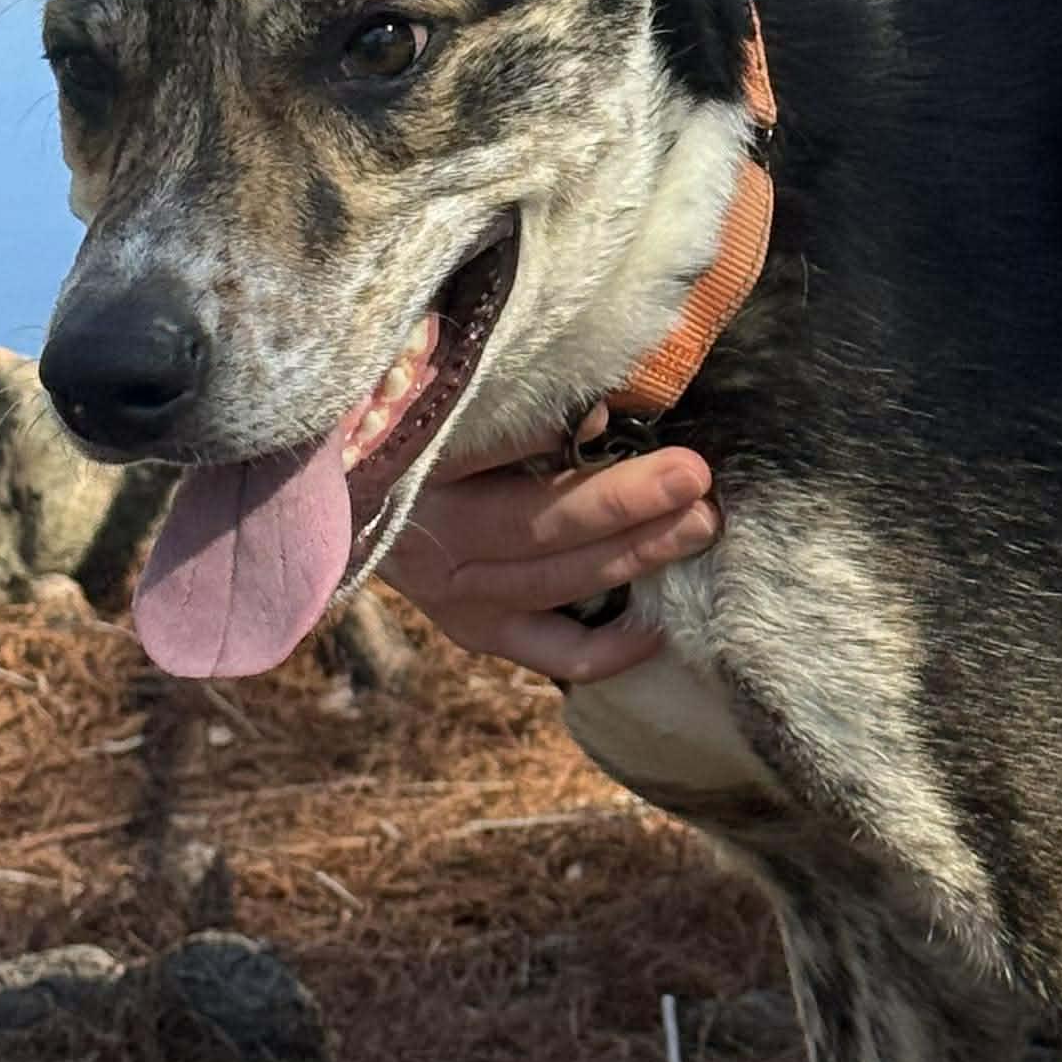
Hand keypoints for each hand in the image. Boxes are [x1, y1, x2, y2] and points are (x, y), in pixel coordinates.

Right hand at [385, 425, 718, 686]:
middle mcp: (432, 543)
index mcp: (415, 472)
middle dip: (623, 502)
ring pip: (555, 583)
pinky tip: (659, 625)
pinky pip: (555, 651)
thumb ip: (514, 410)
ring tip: (699, 525)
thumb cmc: (425, 435)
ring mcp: (455, 596)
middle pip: (536, 525)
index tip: (611, 416)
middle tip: (693, 476)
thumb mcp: (451, 409)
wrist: (362, 501)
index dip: (548, 436)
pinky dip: (610, 647)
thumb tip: (597, 417)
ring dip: (634, 555)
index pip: (481, 453)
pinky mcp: (478, 631)